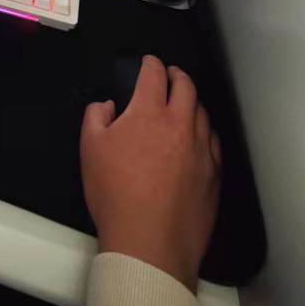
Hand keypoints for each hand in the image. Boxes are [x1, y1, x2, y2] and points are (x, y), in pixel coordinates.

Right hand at [80, 54, 220, 291]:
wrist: (149, 243)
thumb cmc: (114, 194)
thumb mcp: (89, 149)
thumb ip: (96, 116)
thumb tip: (109, 106)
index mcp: (149, 113)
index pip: (154, 75)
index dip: (151, 63)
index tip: (149, 62)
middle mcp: (181, 125)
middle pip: (187, 87)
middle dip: (177, 75)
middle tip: (171, 75)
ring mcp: (203, 150)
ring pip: (203, 113)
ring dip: (193, 102)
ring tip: (184, 103)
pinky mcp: (215, 174)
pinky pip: (214, 141)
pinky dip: (205, 130)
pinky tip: (198, 137)